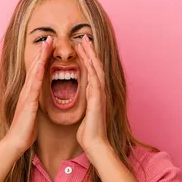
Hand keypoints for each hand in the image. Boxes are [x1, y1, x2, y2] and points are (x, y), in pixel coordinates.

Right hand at [3, 36, 52, 153]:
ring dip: (40, 57)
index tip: (50, 47)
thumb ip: (36, 105)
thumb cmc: (26, 131)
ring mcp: (26, 96)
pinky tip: (41, 65)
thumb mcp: (34, 114)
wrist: (16, 142)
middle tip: (49, 37)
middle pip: (35, 67)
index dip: (43, 59)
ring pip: (34, 72)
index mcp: (30, 94)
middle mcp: (27, 91)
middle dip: (42, 52)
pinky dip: (37, 74)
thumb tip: (40, 101)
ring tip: (46, 44)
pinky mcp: (28, 103)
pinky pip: (34, 86)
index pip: (38, 72)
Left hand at [75, 34, 109, 154]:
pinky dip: (93, 69)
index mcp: (94, 94)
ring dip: (92, 55)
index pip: (91, 71)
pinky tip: (89, 59)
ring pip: (97, 70)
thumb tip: (82, 100)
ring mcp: (100, 95)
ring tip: (86, 42)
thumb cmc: (89, 132)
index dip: (87, 57)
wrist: (95, 144)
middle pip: (95, 66)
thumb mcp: (85, 114)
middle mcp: (99, 92)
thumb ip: (84, 104)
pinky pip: (96, 81)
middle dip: (90, 51)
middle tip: (84, 36)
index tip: (81, 46)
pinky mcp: (98, 100)